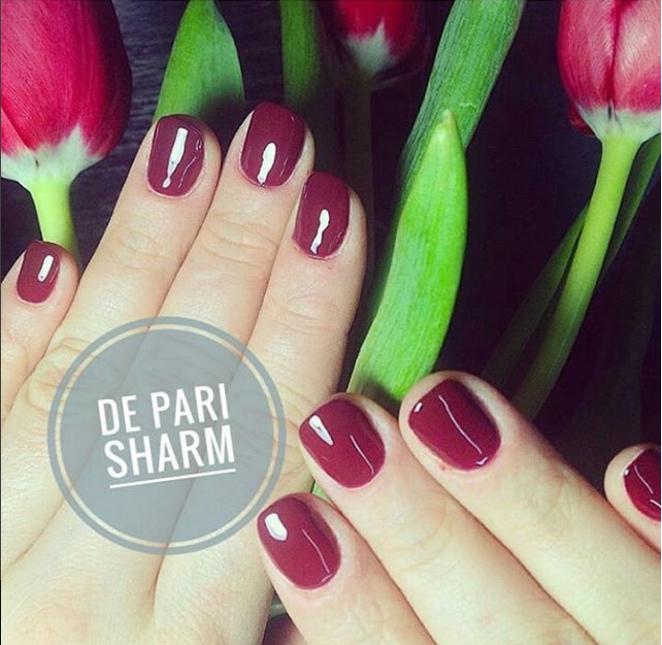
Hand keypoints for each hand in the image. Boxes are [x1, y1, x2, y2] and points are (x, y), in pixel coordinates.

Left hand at [1, 105, 365, 642]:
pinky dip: (12, 337)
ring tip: (187, 154)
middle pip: (175, 391)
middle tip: (274, 150)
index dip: (303, 318)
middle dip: (235, 255)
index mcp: (185, 642)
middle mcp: (81, 602)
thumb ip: (282, 610)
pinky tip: (50, 261)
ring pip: (80, 383)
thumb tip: (330, 460)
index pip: (261, 440)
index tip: (332, 215)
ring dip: (138, 258)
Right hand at [258, 373, 659, 643]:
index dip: (347, 602)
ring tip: (436, 401)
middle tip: (345, 427)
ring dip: (514, 493)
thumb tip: (301, 578)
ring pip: (596, 587)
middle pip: (490, 620)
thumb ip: (377, 635)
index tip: (291, 519)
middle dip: (411, 521)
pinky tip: (629, 470)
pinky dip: (658, 528)